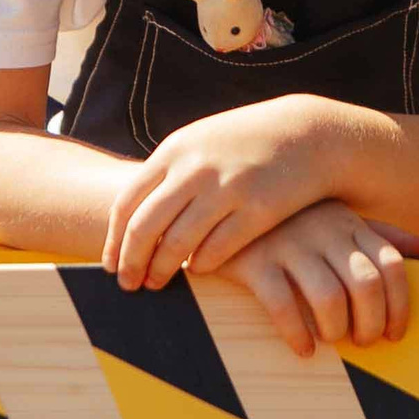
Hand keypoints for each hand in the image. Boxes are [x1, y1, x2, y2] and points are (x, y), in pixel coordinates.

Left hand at [105, 95, 339, 289]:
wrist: (308, 132)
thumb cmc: (247, 142)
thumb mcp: (202, 142)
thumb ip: (169, 172)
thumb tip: (132, 215)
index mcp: (175, 150)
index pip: (128, 202)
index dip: (113, 239)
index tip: (111, 265)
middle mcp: (196, 168)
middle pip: (145, 227)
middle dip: (131, 262)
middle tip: (128, 285)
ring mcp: (228, 188)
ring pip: (178, 243)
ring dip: (161, 270)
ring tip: (157, 284)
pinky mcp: (259, 209)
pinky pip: (217, 249)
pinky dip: (200, 265)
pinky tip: (197, 271)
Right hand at [208, 199, 418, 357]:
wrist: (224, 204)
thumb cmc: (291, 219)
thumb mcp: (337, 217)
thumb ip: (380, 234)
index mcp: (348, 222)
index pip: (391, 265)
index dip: (399, 306)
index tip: (394, 333)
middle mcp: (323, 231)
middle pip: (365, 286)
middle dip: (370, 324)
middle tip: (362, 342)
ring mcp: (288, 245)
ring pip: (328, 298)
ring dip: (336, 331)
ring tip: (331, 341)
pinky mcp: (254, 262)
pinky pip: (281, 306)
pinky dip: (297, 334)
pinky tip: (302, 347)